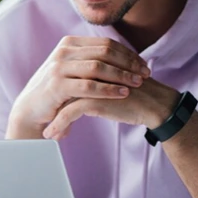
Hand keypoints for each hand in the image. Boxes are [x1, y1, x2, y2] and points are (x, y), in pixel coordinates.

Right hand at [6, 37, 151, 139]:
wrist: (31, 109)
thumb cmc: (57, 91)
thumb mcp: (74, 69)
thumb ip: (93, 60)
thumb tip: (124, 57)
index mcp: (70, 43)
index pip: (106, 43)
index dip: (128, 53)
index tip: (143, 64)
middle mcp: (64, 50)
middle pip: (105, 52)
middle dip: (128, 63)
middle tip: (145, 73)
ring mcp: (59, 67)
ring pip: (98, 67)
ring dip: (121, 75)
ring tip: (137, 83)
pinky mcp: (57, 85)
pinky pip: (89, 86)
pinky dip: (108, 89)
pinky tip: (123, 94)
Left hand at [42, 76, 181, 139]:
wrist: (154, 103)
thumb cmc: (135, 95)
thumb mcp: (111, 84)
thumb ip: (95, 82)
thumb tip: (75, 93)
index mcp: (93, 62)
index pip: (65, 76)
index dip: (57, 93)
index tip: (49, 108)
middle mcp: (89, 69)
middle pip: (60, 86)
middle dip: (50, 106)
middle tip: (42, 120)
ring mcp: (90, 82)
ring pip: (61, 100)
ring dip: (52, 118)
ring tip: (47, 132)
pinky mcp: (94, 98)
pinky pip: (69, 113)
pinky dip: (59, 124)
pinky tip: (53, 135)